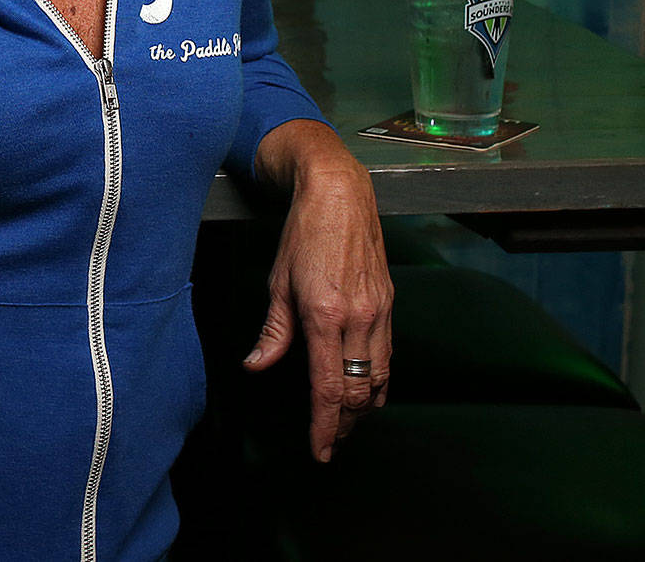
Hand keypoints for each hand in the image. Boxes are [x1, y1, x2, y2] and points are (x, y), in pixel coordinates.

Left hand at [244, 133, 391, 462]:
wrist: (339, 194)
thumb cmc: (303, 233)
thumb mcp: (277, 282)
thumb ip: (273, 332)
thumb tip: (256, 366)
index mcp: (324, 315)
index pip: (328, 387)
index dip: (326, 426)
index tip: (322, 450)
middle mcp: (358, 317)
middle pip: (360, 390)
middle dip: (347, 423)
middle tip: (332, 440)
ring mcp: (379, 309)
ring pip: (380, 376)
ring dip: (366, 405)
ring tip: (349, 421)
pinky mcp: (388, 301)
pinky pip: (387, 352)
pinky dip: (378, 377)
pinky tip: (368, 384)